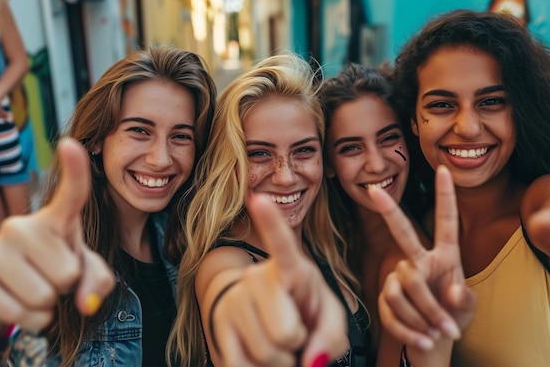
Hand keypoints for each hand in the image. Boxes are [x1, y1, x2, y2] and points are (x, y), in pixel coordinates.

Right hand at [0, 138, 115, 334]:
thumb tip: (86, 302)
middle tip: (49, 278)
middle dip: (65, 288)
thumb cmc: (51, 271)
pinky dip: (30, 321)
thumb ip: (97, 280)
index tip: (71, 144)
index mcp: (53, 218)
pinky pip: (22, 314)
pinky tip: (18, 305)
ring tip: (33, 291)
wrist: (7, 290)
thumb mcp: (83, 270)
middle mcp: (21, 225)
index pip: (71, 193)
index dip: (75, 169)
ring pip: (45, 297)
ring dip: (46, 306)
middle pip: (68, 274)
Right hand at [208, 193, 347, 366]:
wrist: (267, 322)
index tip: (258, 199)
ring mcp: (234, 299)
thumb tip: (311, 359)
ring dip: (281, 363)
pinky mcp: (217, 325)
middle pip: (286, 333)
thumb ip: (332, 338)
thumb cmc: (305, 313)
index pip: (281, 244)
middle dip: (298, 347)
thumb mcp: (330, 320)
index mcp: (291, 268)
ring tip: (280, 346)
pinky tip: (261, 358)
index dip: (270, 223)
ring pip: (265, 354)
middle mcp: (257, 277)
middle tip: (295, 336)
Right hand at [372, 166, 475, 350]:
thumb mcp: (467, 309)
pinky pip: (394, 309)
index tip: (443, 169)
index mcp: (445, 256)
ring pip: (407, 286)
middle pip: (403, 233)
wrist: (431, 343)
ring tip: (439, 333)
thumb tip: (452, 291)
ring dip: (426, 315)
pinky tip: (424, 340)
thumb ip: (463, 299)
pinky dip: (412, 330)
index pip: (445, 221)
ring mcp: (400, 278)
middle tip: (374, 190)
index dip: (445, 196)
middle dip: (390, 211)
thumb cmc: (452, 319)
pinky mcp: (386, 298)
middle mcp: (419, 261)